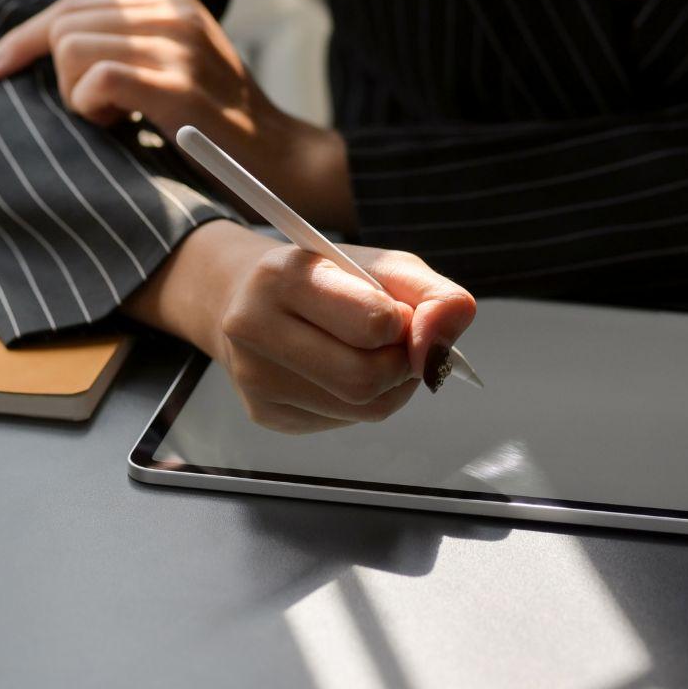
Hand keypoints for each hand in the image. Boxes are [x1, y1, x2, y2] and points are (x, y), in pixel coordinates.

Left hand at [0, 0, 354, 232]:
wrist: (289, 169)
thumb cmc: (220, 140)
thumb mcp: (174, 77)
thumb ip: (124, 55)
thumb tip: (45, 56)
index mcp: (171, 7)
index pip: (72, 7)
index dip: (21, 39)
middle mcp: (174, 15)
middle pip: (63, 22)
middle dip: (46, 71)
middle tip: (79, 116)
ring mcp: (178, 47)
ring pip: (71, 48)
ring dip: (75, 96)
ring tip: (115, 123)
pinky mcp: (178, 86)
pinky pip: (96, 79)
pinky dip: (91, 107)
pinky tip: (119, 128)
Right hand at [125, 222, 476, 433]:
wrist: (242, 297)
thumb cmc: (322, 277)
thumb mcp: (379, 265)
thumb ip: (431, 295)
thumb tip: (445, 345)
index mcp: (283, 275)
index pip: (374, 323)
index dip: (404, 325)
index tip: (399, 314)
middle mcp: (254, 327)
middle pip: (366, 379)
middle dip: (400, 365)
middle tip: (394, 343)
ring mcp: (254, 378)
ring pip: (361, 409)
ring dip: (390, 387)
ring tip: (372, 356)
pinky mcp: (264, 413)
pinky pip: (343, 423)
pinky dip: (363, 403)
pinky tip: (342, 374)